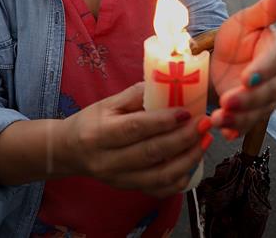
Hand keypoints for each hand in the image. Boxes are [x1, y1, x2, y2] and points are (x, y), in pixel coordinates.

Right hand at [62, 83, 207, 197]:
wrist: (70, 151)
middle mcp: (108, 161)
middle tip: (204, 124)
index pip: (136, 128)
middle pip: (152, 153)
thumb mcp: (108, 103)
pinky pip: (159, 190)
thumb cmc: (92, 122)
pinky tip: (193, 162)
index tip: (187, 112)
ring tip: (205, 141)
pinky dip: (180, 179)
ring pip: (159, 176)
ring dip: (188, 159)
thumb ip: (136, 95)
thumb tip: (167, 84)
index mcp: (100, 133)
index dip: (164, 121)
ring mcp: (119, 179)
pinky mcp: (128, 189)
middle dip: (183, 139)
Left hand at [209, 0, 275, 137]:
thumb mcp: (246, 19)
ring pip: (259, 110)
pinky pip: (250, 124)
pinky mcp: (256, 113)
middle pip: (269, 91)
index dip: (263, 70)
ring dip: (240, 117)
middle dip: (248, 98)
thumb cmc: (237, 36)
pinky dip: (236, 129)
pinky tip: (223, 131)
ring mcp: (269, 96)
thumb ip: (268, 7)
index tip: (247, 77)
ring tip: (218, 119)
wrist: (221, 59)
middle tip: (226, 101)